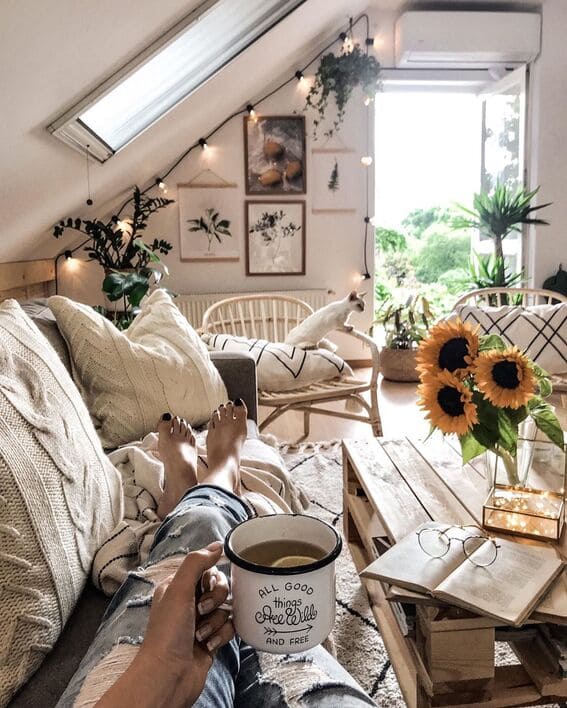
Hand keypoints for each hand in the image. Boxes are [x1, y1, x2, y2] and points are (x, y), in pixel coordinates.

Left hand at [96, 541, 233, 707]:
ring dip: (216, 620)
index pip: (205, 568)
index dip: (210, 577)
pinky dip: (221, 635)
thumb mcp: (178, 589)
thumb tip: (217, 545)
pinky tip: (208, 645)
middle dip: (216, 599)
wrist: (168, 676)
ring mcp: (201, 621)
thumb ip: (196, 563)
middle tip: (202, 610)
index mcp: (177, 587)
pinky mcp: (211, 639)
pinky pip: (229, 627)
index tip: (205, 586)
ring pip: (226, 608)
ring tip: (201, 633)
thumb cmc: (167, 633)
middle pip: (220, 586)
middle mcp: (189, 602)